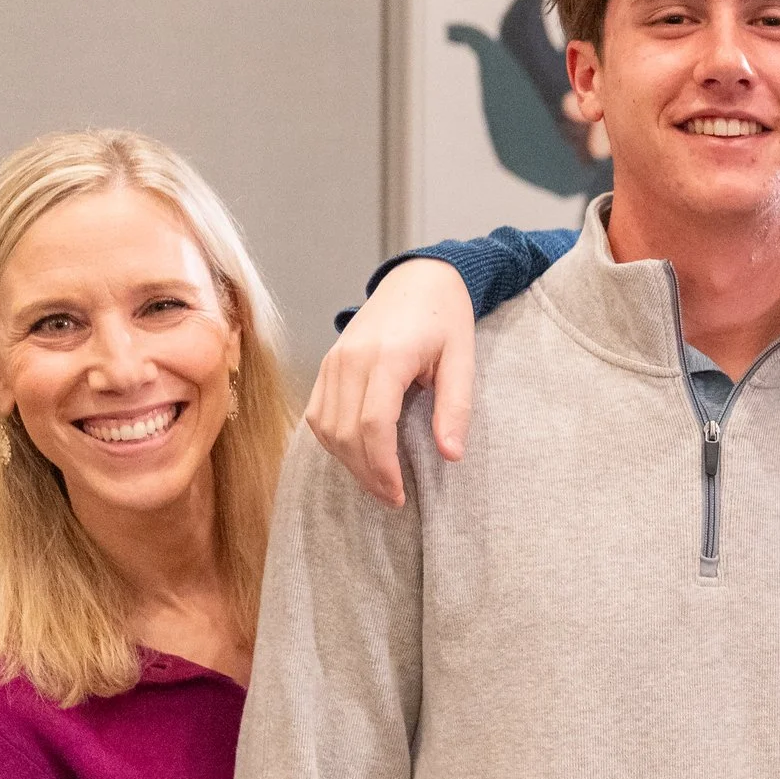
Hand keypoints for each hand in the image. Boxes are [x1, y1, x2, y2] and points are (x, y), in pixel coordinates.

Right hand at [302, 258, 478, 506]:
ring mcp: (333, 361)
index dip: (383, 467)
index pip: (373, 424)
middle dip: (366, 473)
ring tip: (378, 483)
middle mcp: (350, 359)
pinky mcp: (326, 364)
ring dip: (348, 462)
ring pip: (325, 427)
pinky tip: (357, 456)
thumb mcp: (462, 359)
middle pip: (345, 432)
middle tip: (392, 498)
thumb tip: (450, 455)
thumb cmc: (445, 318)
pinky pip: (316, 413)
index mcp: (387, 356)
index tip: (399, 494)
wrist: (418, 279)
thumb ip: (456, 407)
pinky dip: (332, 441)